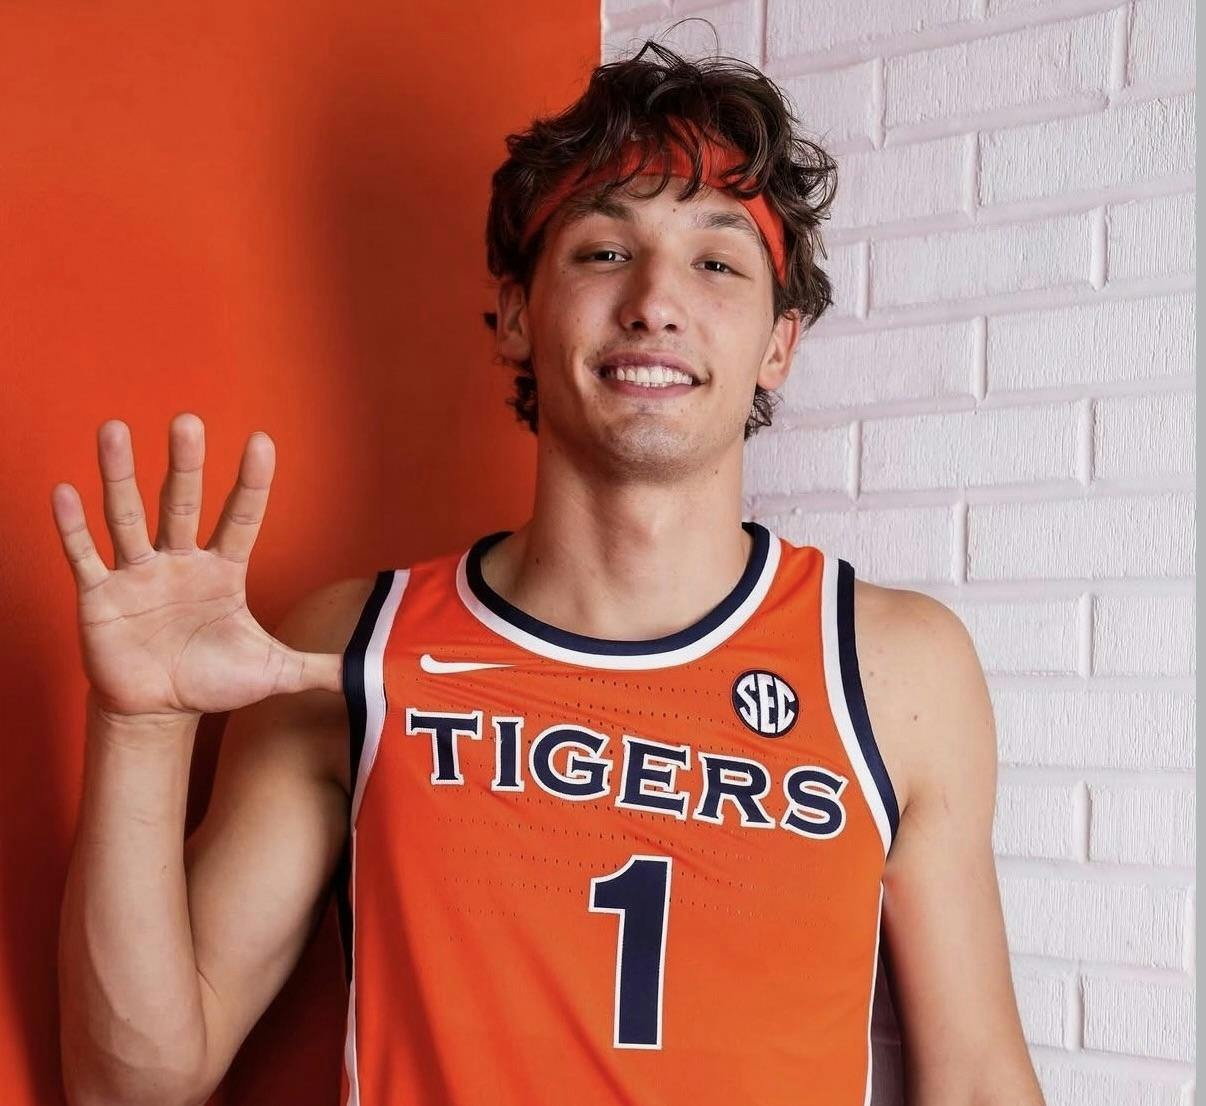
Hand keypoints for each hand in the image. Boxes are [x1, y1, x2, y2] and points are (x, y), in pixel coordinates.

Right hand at [51, 414, 342, 721]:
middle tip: (188, 421)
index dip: (252, 484)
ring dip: (119, 475)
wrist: (159, 709)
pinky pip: (84, 556)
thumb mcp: (273, 673)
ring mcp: (138, 574)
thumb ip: (318, 667)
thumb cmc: (213, 680)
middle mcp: (180, 561)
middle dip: (185, 465)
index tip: (262, 441)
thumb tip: (368, 674)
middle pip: (181, 503)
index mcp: (224, 571)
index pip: (241, 518)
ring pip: (127, 516)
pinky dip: (73, 527)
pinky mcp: (100, 596)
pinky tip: (65, 492)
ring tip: (115, 429)